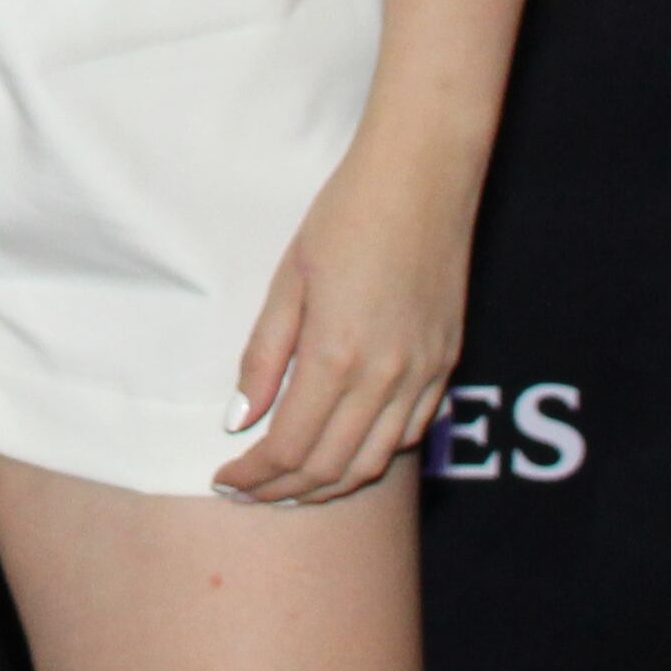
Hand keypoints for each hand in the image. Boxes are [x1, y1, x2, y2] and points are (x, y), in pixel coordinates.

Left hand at [209, 137, 474, 503]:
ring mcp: (423, 375)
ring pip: (375, 462)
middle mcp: (386, 377)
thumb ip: (264, 356)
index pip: (289, 448)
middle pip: (331, 468)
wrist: (422, 178)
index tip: (224, 480)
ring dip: (329, 484)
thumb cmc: (345, 216)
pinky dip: (373, 454)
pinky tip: (344, 448)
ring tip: (290, 485)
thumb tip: (239, 420)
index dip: (253, 476)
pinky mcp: (446, 364)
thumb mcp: (288, 280)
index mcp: (336, 356)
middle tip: (248, 492)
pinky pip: (410, 433)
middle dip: (284, 491)